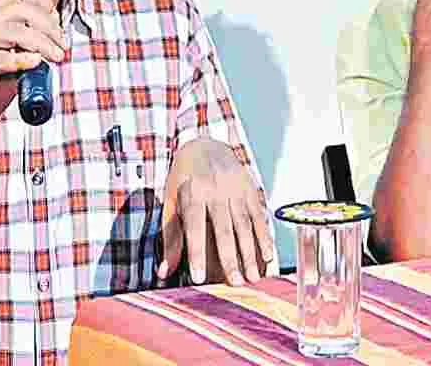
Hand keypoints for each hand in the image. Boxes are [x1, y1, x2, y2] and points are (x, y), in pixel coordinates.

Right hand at [0, 0, 65, 141]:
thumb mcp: (15, 60)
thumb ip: (31, 48)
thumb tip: (60, 40)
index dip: (43, 0)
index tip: (57, 23)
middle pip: (20, 8)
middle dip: (49, 25)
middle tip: (62, 46)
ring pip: (11, 30)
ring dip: (40, 42)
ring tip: (55, 57)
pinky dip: (20, 59)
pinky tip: (34, 64)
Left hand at [157, 137, 273, 285]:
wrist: (204, 145)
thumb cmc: (183, 181)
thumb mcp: (171, 204)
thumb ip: (170, 238)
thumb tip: (163, 272)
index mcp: (192, 192)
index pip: (195, 227)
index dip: (196, 253)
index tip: (198, 278)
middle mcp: (216, 189)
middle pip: (224, 229)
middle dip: (230, 258)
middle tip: (235, 283)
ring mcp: (236, 188)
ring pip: (245, 225)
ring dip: (250, 253)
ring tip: (252, 277)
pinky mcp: (251, 188)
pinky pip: (259, 216)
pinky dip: (264, 237)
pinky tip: (267, 256)